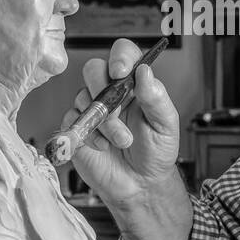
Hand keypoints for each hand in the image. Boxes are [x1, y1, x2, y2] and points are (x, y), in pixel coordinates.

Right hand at [64, 38, 180, 206]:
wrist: (140, 185)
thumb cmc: (155, 152)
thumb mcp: (165, 126)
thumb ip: (156, 98)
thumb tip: (144, 72)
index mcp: (134, 84)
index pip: (123, 54)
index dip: (119, 57)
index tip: (120, 72)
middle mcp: (110, 92)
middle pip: (93, 69)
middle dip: (103, 90)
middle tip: (119, 112)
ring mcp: (92, 109)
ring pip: (83, 98)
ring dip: (104, 122)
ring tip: (123, 141)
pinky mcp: (77, 127)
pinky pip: (73, 121)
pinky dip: (90, 135)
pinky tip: (104, 147)